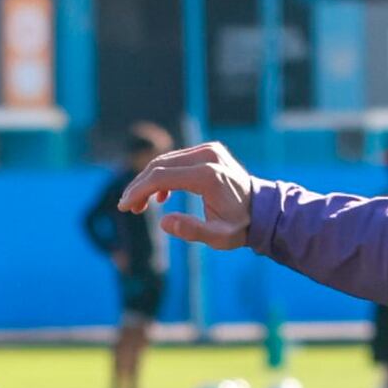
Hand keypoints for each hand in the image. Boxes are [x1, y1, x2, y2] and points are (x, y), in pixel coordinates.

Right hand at [121, 142, 260, 249]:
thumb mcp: (219, 237)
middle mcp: (207, 155)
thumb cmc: (240, 226)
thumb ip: (191, 230)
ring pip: (166, 161)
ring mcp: (209, 149)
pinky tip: (160, 196)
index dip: (138, 190)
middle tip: (127, 207)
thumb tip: (163, 221)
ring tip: (139, 205)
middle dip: (139, 186)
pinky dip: (164, 175)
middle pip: (160, 165)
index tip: (124, 206)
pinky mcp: (209, 150)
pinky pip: (178, 159)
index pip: (161, 176)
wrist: (263, 210)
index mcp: (208, 175)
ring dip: (149, 180)